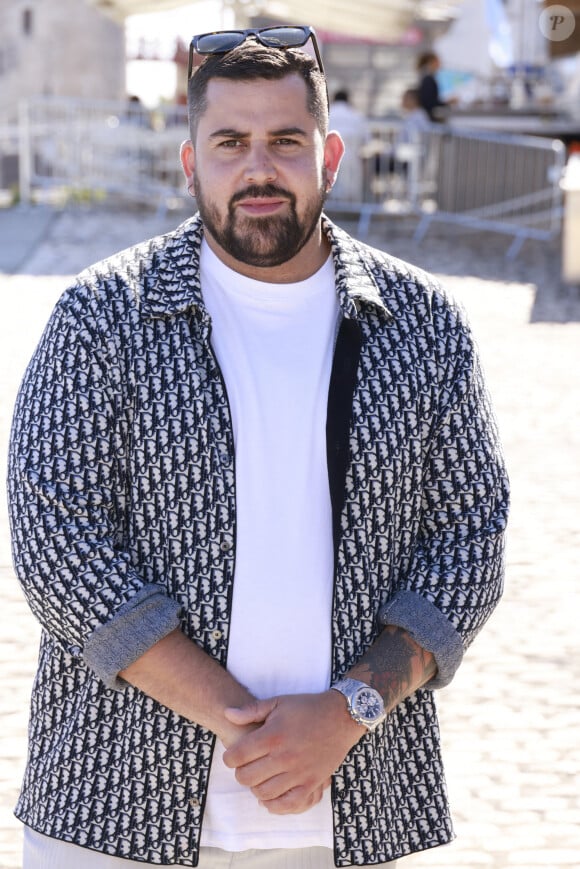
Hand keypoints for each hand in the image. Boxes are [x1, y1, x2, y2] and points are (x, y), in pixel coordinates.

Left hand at [222, 691, 364, 814]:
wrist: (341, 716)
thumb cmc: (307, 708)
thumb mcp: (278, 702)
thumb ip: (251, 710)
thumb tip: (227, 714)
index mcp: (273, 735)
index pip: (237, 756)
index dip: (229, 757)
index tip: (233, 755)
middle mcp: (284, 756)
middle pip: (246, 777)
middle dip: (240, 772)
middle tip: (245, 765)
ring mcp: (298, 772)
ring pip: (263, 793)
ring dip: (255, 787)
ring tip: (259, 777)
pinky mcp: (312, 783)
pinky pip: (287, 804)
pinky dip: (274, 804)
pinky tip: (270, 795)